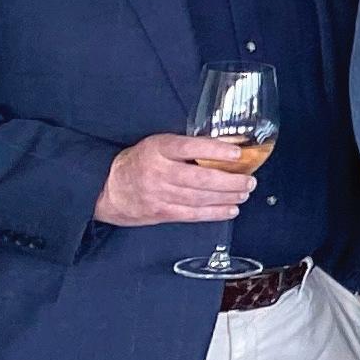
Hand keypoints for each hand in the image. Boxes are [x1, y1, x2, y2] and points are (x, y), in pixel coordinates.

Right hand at [94, 133, 256, 225]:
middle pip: (200, 178)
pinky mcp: (160, 212)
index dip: (215, 150)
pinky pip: (192, 214)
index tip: (238, 152)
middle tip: (249, 180)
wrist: (110, 189)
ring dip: (227, 197)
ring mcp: (158, 194)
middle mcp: (158, 171)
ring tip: (244, 193)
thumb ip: (188, 146)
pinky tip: (231, 209)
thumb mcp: (160, 145)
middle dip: (230, 181)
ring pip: (199, 198)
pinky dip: (215, 212)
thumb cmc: (141, 162)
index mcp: (158, 149)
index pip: (189, 147)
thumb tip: (229, 144)